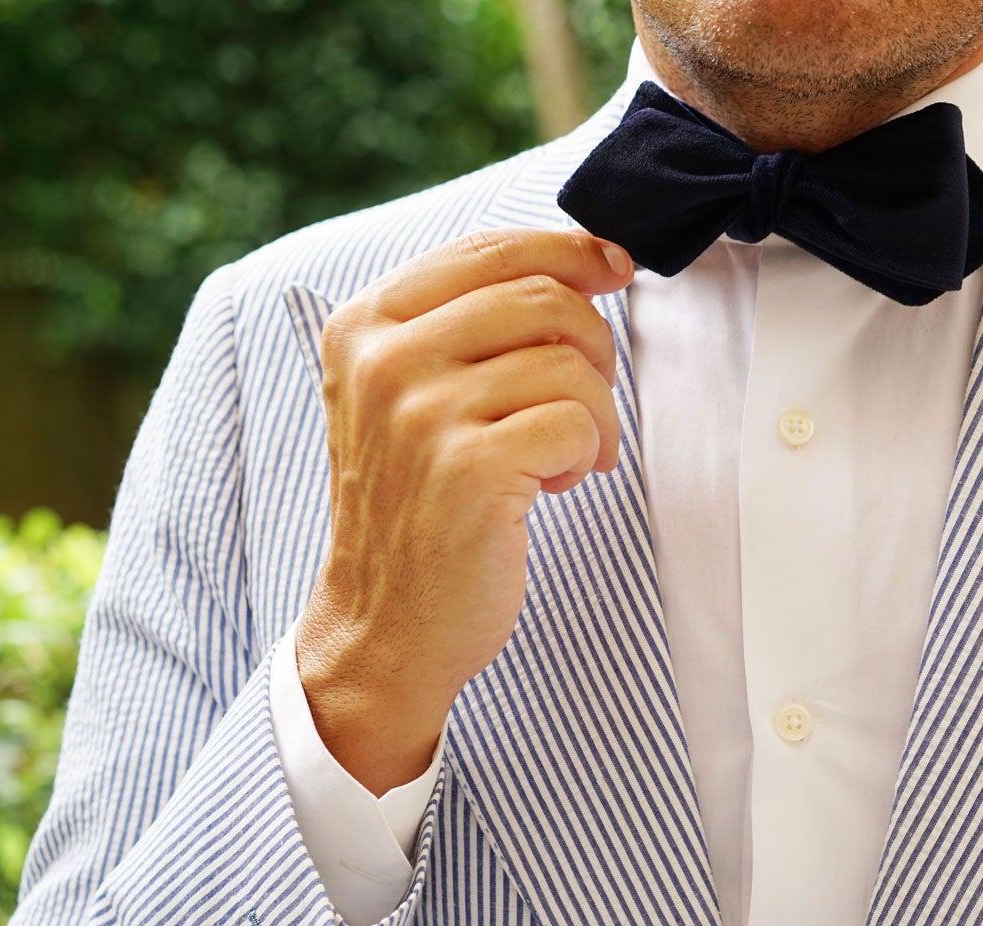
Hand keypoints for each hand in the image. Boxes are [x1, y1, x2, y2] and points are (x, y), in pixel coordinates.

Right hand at [293, 228, 634, 792]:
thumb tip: (593, 258)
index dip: (572, 250)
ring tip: (560, 456)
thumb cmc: (420, 503)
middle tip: (584, 403)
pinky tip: (553, 485)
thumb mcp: (413, 393)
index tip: (616, 268)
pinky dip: (586, 455)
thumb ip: (473, 320)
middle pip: (544, 297)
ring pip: (570, 362)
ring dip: (593, 414)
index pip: (492, 247)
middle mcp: (384, 359)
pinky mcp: (470, 468)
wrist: (386, 620)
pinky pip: (577, 423)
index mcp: (366, 324)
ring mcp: (422, 414)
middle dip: (592, 348)